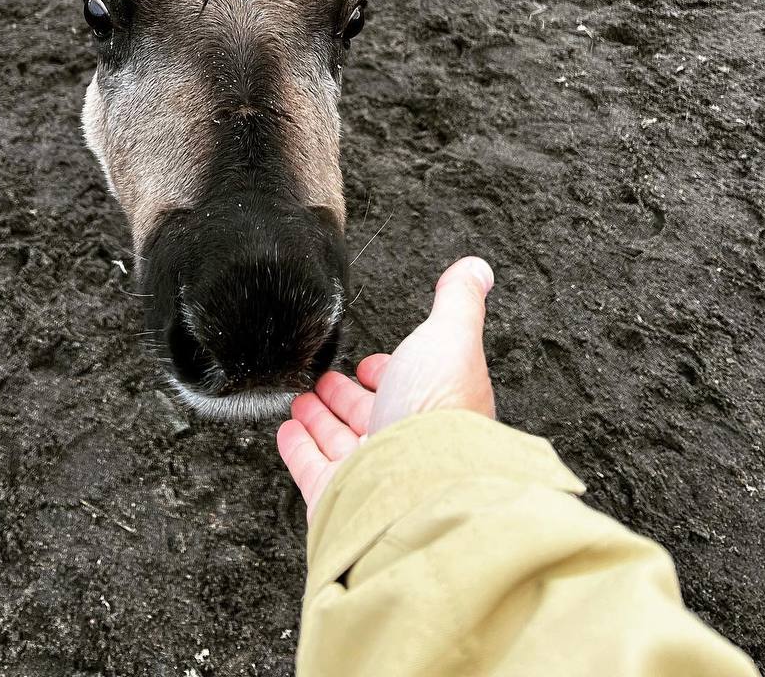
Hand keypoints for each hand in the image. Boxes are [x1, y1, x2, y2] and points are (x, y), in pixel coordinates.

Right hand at [276, 256, 495, 520]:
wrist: (418, 487)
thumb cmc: (440, 413)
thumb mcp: (451, 336)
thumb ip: (458, 302)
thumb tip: (476, 269)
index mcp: (438, 409)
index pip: (409, 386)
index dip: (388, 372)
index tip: (370, 363)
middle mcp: (408, 444)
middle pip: (371, 415)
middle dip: (348, 394)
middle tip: (328, 379)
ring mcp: (373, 473)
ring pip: (340, 440)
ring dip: (319, 417)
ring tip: (301, 398)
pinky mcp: (339, 496)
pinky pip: (312, 467)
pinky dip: (297, 446)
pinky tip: (288, 431)